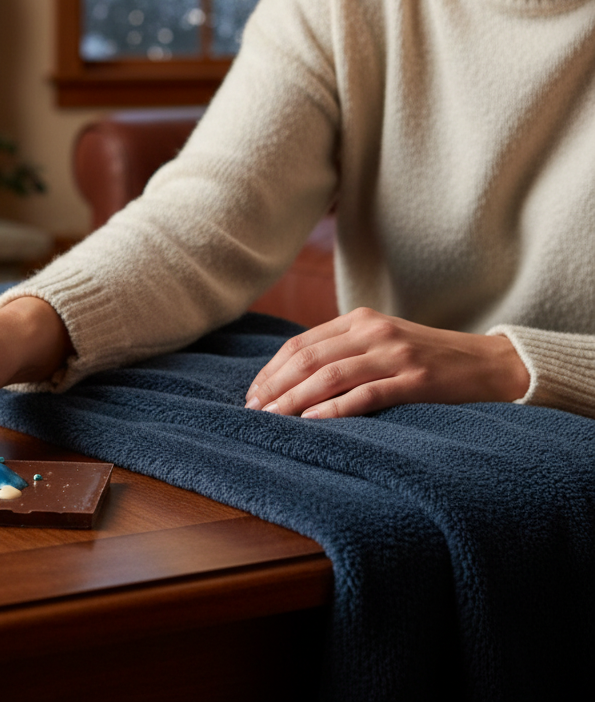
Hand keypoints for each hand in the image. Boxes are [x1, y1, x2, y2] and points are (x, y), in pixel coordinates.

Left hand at [244, 307, 529, 417]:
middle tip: (254, 410)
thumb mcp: (380, 340)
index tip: (253, 393)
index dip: (272, 370)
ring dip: (296, 400)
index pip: (301, 344)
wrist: (487, 363)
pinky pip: (367, 395)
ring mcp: (395, 355)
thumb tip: (290, 377)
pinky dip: (335, 409)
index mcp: (359, 319)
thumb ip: (342, 349)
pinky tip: (312, 421)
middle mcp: (374, 332)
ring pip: (331, 376)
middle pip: (310, 359)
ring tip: (273, 419)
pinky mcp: (416, 381)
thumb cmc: (424, 356)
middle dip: (277, 386)